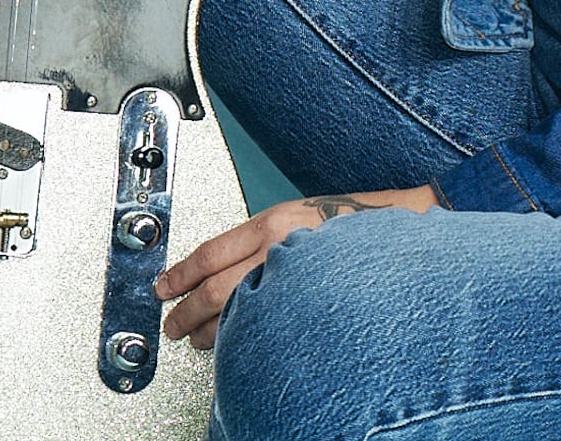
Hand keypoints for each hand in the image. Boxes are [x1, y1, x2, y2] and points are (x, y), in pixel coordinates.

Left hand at [156, 186, 439, 349]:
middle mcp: (281, 251)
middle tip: (171, 325)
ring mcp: (297, 281)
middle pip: (214, 291)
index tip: (162, 288)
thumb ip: (256, 240)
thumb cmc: (349, 226)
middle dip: (185, 314)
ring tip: (198, 339)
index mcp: (273, 224)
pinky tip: (237, 343)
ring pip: (237, 316)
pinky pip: (267, 327)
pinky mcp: (311, 305)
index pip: (209, 254)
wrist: (397, 235)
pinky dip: (244, 337)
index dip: (178, 275)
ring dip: (210, 332)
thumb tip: (212, 271)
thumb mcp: (295, 217)